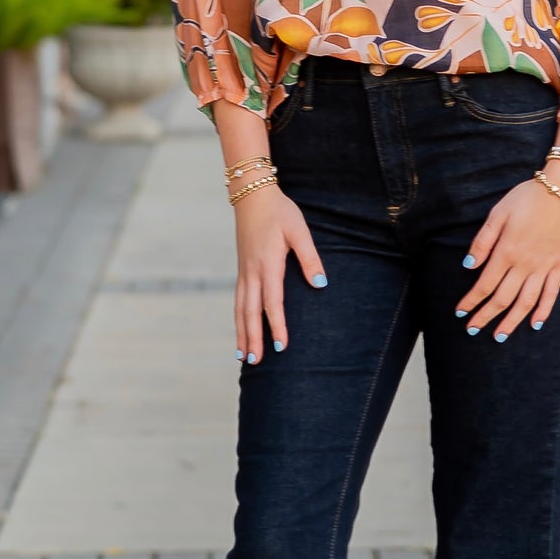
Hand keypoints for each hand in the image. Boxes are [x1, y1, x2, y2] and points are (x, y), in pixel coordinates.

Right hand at [233, 186, 326, 362]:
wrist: (252, 195)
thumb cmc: (279, 212)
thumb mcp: (299, 231)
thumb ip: (310, 258)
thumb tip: (321, 283)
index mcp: (268, 265)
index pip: (272, 303)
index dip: (277, 326)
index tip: (281, 347)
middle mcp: (252, 272)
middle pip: (250, 312)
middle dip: (252, 338)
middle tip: (255, 362)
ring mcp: (244, 272)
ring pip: (240, 309)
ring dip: (242, 333)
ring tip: (243, 357)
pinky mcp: (242, 270)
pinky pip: (238, 300)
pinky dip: (238, 319)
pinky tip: (240, 330)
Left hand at [456, 177, 559, 338]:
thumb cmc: (527, 198)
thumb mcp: (498, 213)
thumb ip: (483, 241)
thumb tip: (469, 265)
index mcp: (507, 251)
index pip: (485, 285)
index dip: (471, 301)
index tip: (460, 312)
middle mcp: (525, 264)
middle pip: (503, 298)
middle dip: (485, 316)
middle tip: (472, 330)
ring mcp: (544, 267)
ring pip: (526, 302)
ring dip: (511, 321)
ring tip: (499, 337)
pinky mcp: (558, 265)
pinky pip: (551, 293)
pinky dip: (543, 310)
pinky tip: (534, 324)